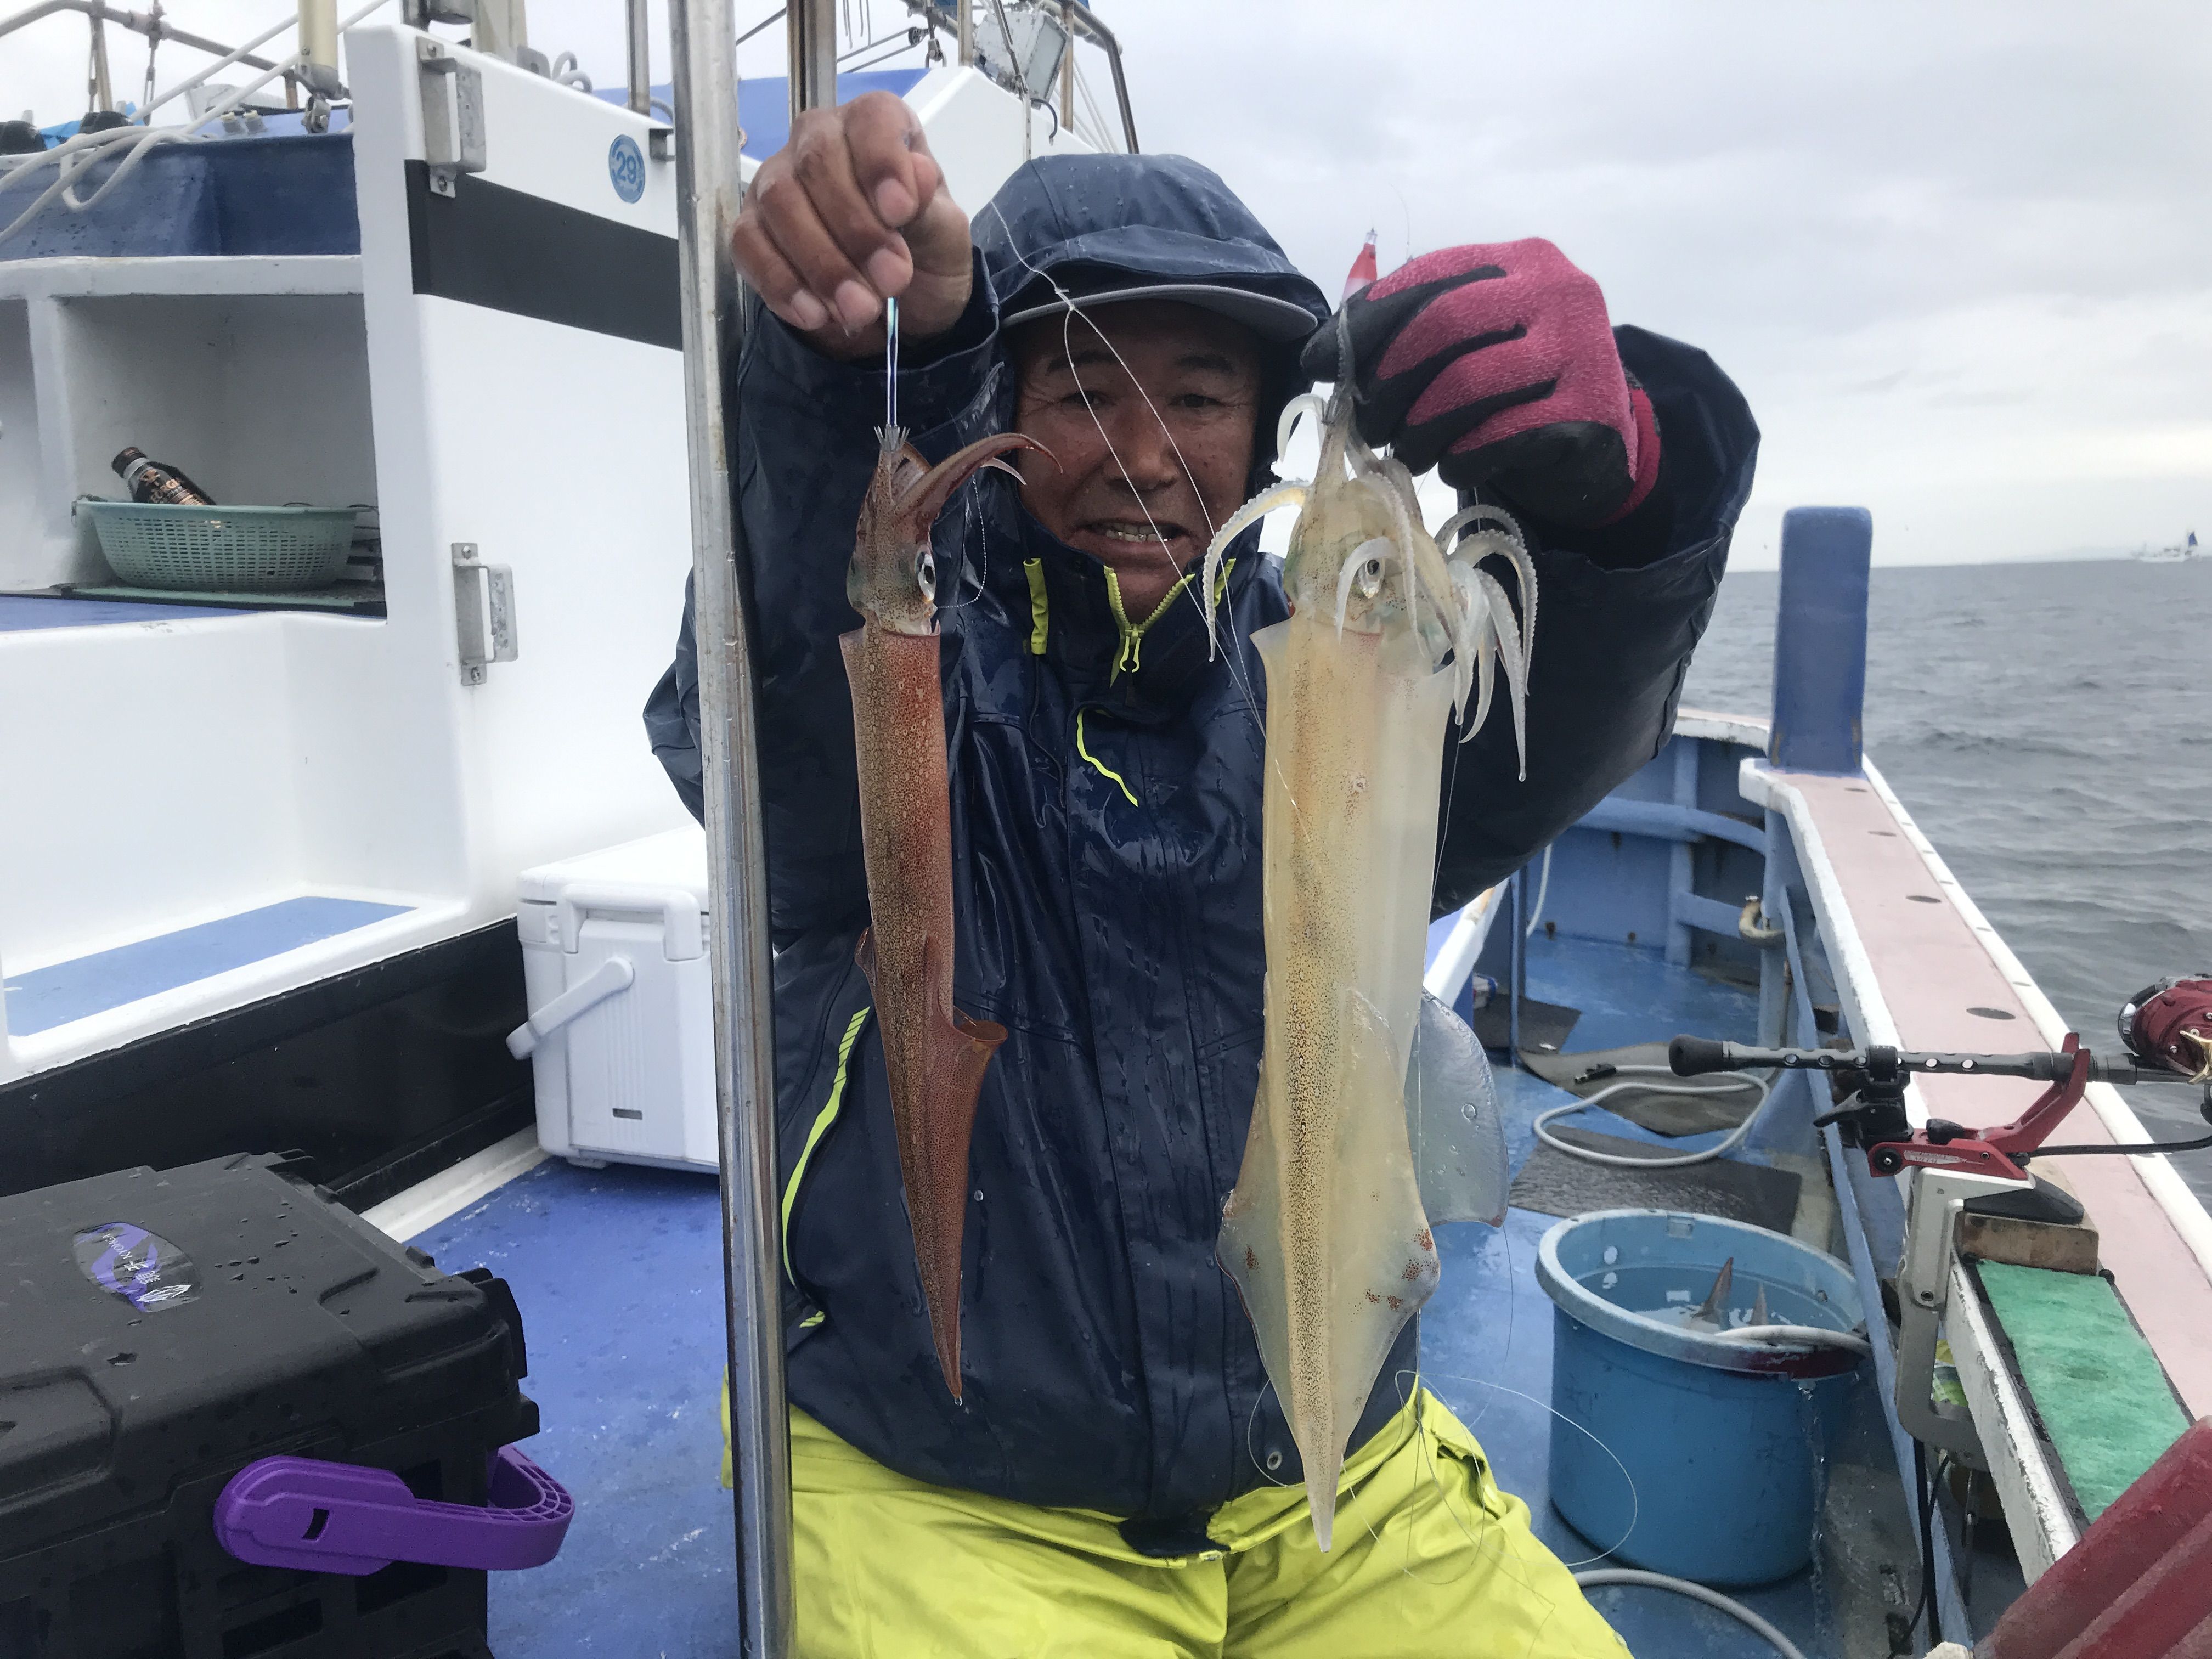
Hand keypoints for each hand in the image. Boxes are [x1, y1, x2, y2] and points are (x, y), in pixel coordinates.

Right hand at [731, 91, 973, 359]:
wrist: (902, 310)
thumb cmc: (925, 256)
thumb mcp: (945, 237)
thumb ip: (929, 206)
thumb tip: (918, 170)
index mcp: (876, 127)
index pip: (871, 119)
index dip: (882, 162)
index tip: (900, 212)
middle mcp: (818, 141)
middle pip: (816, 162)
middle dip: (856, 230)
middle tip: (892, 280)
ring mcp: (777, 182)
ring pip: (780, 202)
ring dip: (822, 263)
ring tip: (859, 309)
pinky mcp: (751, 229)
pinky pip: (749, 245)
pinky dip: (782, 283)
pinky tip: (815, 314)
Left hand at [1303, 239, 1659, 527]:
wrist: (1599, 440)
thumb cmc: (1516, 388)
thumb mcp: (1471, 344)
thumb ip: (1410, 330)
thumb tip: (1326, 352)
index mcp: (1519, 261)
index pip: (1428, 278)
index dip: (1365, 322)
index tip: (1319, 365)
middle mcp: (1557, 292)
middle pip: (1445, 323)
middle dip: (1389, 379)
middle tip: (1368, 424)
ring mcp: (1581, 349)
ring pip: (1470, 383)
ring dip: (1421, 427)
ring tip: (1407, 453)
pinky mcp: (1590, 411)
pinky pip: (1503, 436)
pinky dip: (1463, 456)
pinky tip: (1453, 465)